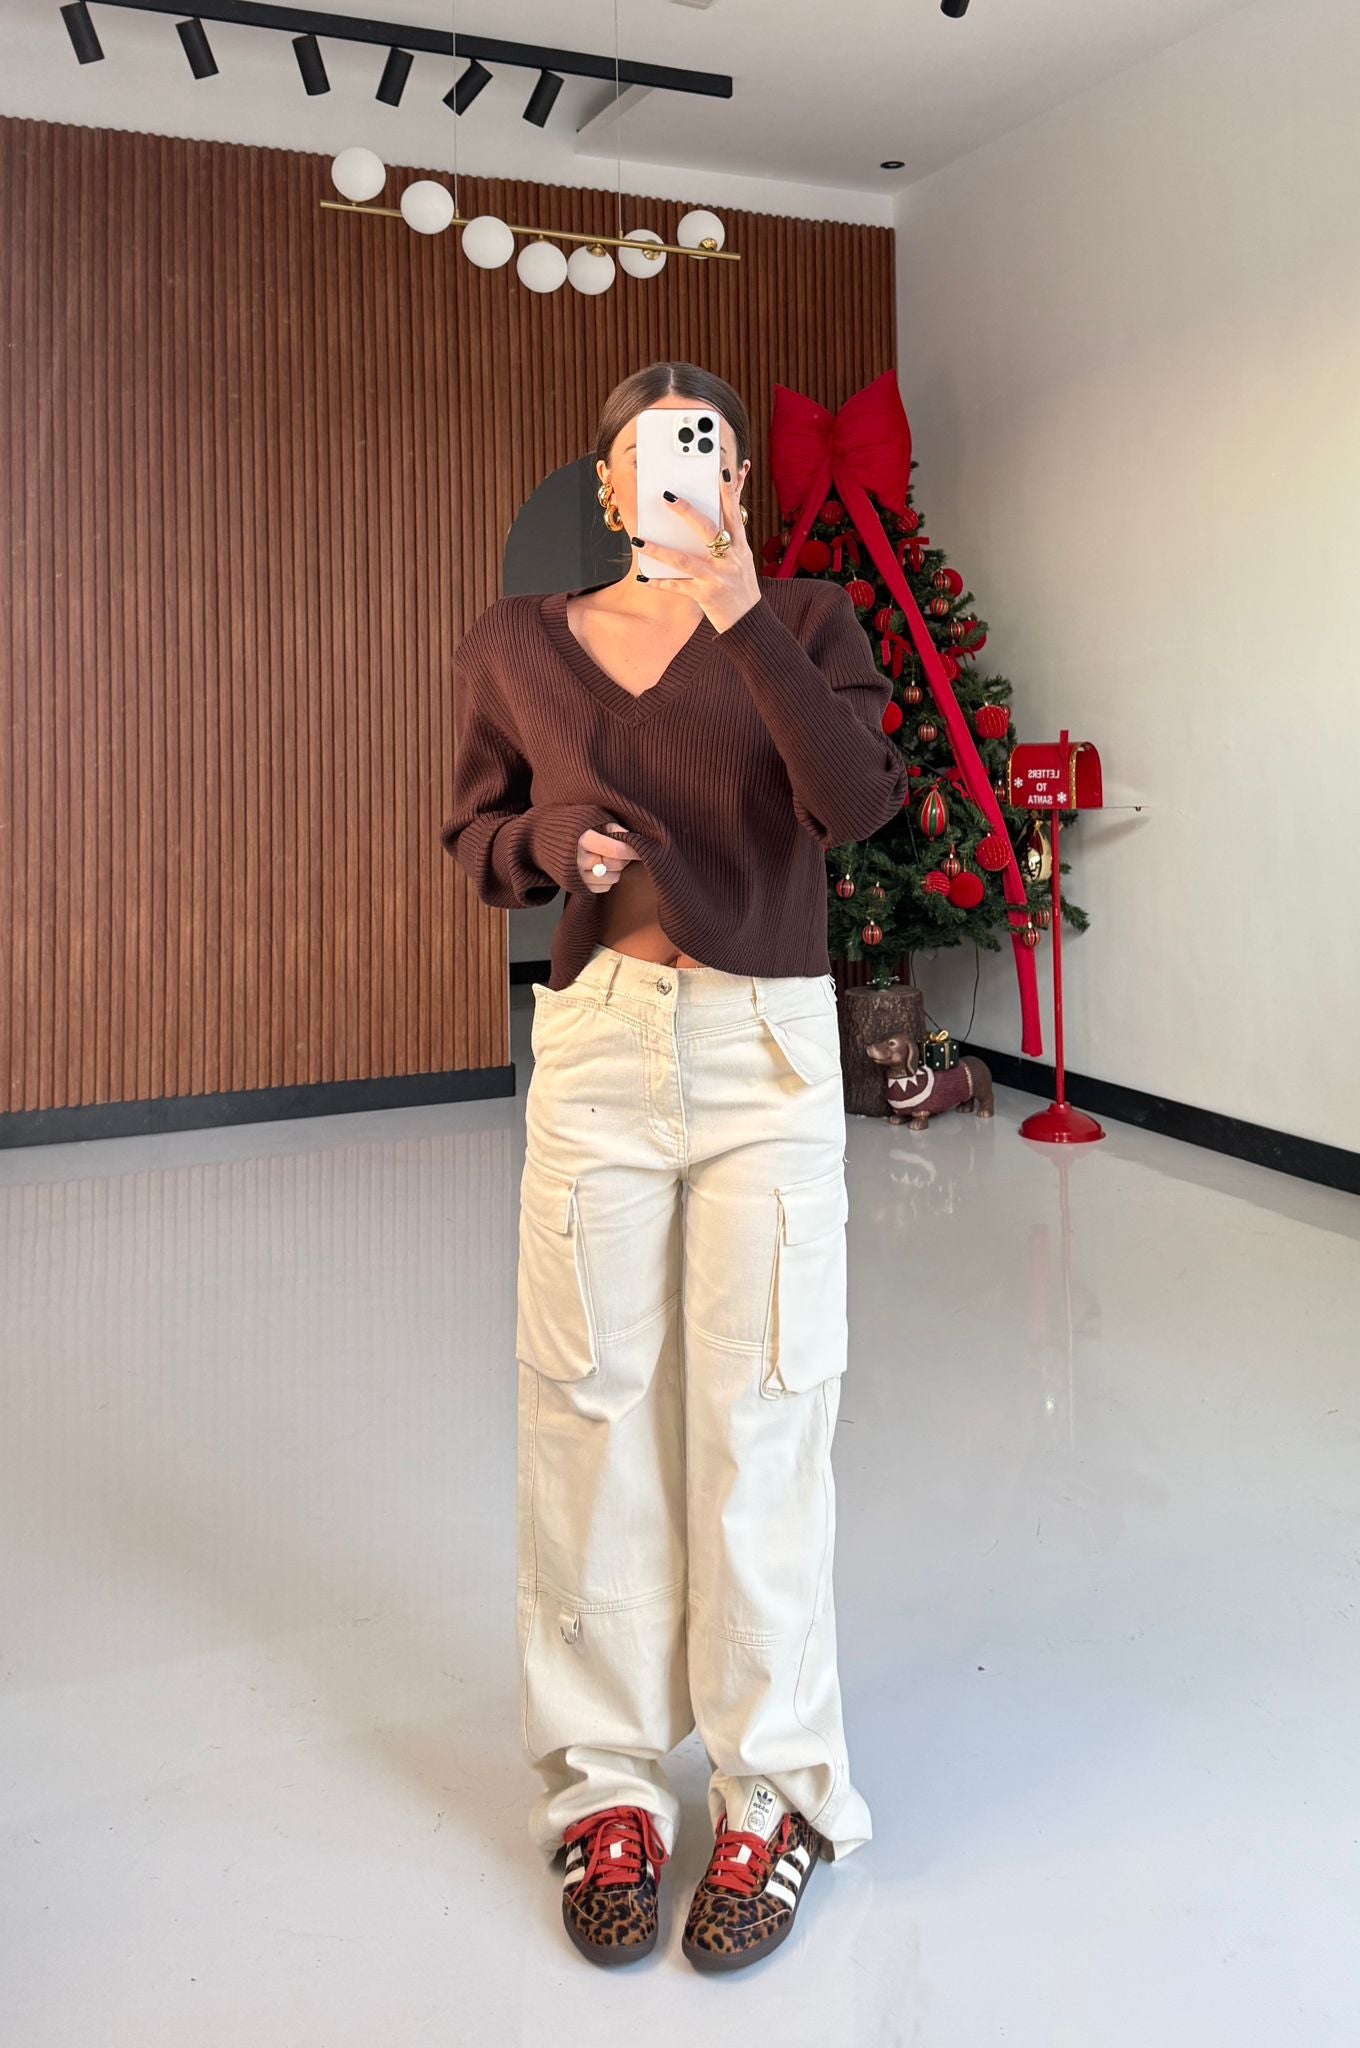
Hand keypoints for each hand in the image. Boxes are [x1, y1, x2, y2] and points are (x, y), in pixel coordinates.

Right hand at [576, 820, 640, 892]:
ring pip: (613, 877)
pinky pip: (605, 887)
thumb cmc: (576, 825)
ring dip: (616, 868)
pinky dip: (608, 879)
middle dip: (624, 857)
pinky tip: (601, 867)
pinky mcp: (579, 887)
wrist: (549, 839)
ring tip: (606, 856)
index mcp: (583, 839)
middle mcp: (579, 860)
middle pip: (617, 864)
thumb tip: (632, 837)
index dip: (634, 851)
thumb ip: (612, 827)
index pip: (616, 850)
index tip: (643, 849)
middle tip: (621, 848)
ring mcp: (578, 876)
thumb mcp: (593, 818)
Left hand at [635, 469, 761, 632]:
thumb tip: (729, 502)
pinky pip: (678, 587)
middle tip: (667, 497)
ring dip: (659, 550)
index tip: (721, 472)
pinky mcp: (705, 596)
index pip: (734, 514)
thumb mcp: (743, 556)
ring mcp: (717, 578)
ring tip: (638, 540)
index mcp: (740, 546)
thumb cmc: (741, 584)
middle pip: (708, 531)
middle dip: (687, 512)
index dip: (729, 493)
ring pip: (685, 560)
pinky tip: (643, 578)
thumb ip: (733, 532)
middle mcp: (730, 560)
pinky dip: (660, 583)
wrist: (749, 621)